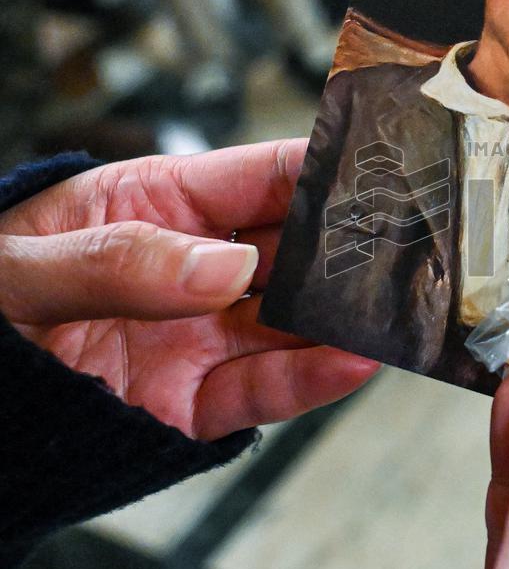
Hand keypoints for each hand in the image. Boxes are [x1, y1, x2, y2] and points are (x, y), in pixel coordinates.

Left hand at [0, 139, 377, 439]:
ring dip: (344, 315)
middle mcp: (198, 270)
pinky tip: (352, 361)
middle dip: (353, 245)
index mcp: (162, 205)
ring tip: (392, 307)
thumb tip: (224, 267)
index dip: (326, 167)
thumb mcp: (24, 266)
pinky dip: (310, 380)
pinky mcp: (195, 401)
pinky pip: (262, 390)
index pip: (264, 176)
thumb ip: (118, 261)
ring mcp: (201, 337)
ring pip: (294, 321)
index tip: (383, 168)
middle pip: (295, 249)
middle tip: (410, 242)